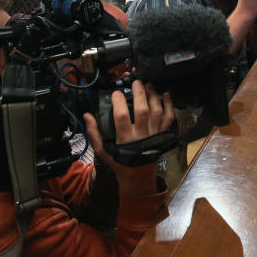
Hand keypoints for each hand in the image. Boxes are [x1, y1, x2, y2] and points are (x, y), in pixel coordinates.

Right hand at [84, 80, 174, 194]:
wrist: (137, 175)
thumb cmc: (119, 162)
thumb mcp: (102, 150)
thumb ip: (94, 133)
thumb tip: (87, 116)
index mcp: (125, 139)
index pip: (122, 116)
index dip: (119, 101)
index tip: (116, 93)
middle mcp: (141, 135)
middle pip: (142, 110)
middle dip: (139, 93)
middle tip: (136, 82)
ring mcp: (154, 134)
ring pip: (157, 112)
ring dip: (153, 96)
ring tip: (148, 85)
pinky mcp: (162, 135)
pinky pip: (169, 119)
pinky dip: (169, 106)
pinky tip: (166, 95)